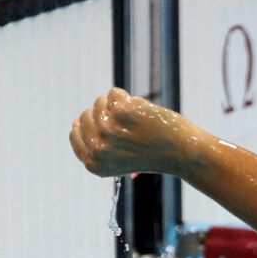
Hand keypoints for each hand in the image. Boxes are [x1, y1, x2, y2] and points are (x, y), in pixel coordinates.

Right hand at [69, 88, 203, 176]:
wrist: (181, 152)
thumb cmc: (151, 155)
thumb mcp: (117, 159)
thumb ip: (96, 144)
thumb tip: (74, 121)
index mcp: (94, 164)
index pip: (75, 136)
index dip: (88, 126)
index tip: (106, 126)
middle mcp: (97, 149)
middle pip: (85, 116)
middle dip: (104, 114)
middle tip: (127, 125)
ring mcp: (107, 130)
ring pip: (99, 102)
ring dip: (117, 105)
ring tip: (135, 119)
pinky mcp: (120, 112)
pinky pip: (114, 93)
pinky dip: (127, 98)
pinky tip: (141, 111)